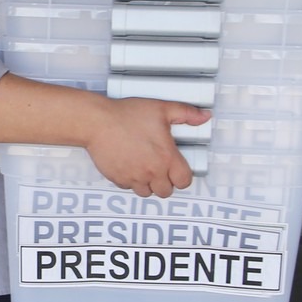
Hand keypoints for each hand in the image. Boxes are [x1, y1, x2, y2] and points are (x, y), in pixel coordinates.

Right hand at [84, 97, 209, 197]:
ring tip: (146, 170)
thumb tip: (203, 117)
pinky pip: (129, 187)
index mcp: (166, 157)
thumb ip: (186, 113)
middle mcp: (151, 171)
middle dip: (166, 182)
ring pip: (147, 193)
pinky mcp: (118, 179)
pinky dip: (131, 181)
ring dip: (149, 185)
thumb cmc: (126, 115)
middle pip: (166, 191)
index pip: (184, 181)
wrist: (98, 122)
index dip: (183, 177)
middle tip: (161, 169)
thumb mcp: (161, 108)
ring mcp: (134, 177)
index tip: (178, 170)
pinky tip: (131, 166)